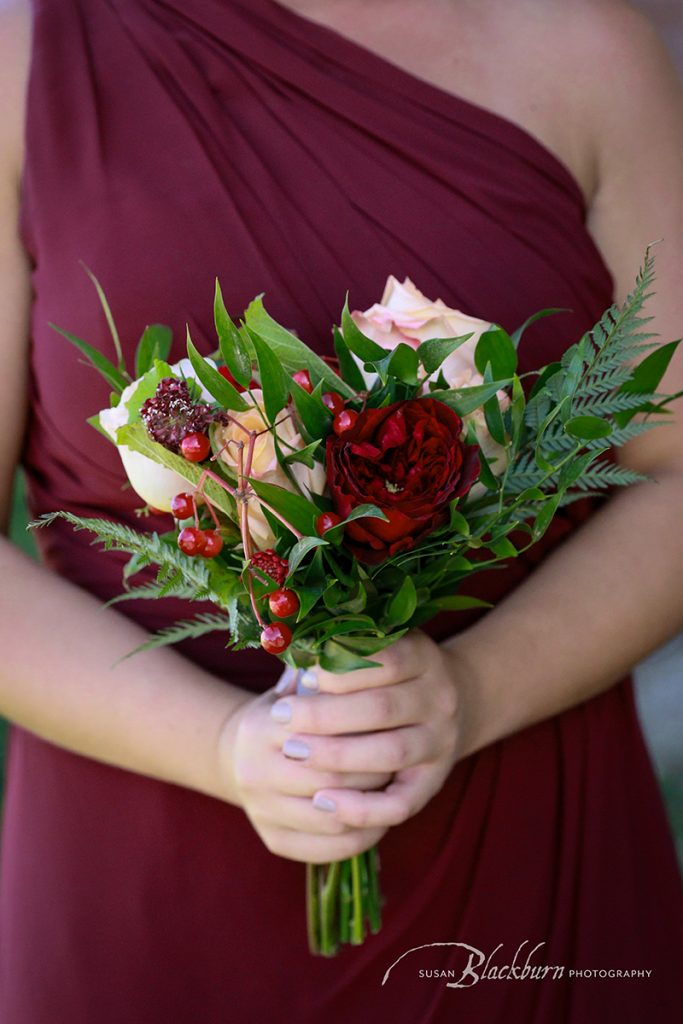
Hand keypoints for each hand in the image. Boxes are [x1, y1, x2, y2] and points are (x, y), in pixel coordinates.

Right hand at [217, 672, 390, 862]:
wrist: (235, 752)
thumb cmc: (283, 710)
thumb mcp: (295, 683)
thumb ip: (322, 673)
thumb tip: (359, 653)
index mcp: (261, 727)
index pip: (325, 734)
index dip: (364, 731)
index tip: (395, 723)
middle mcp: (254, 772)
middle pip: (330, 779)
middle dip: (373, 771)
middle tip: (406, 759)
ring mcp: (260, 810)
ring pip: (332, 819)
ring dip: (370, 806)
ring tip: (397, 787)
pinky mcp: (272, 839)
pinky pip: (326, 850)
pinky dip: (360, 837)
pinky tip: (380, 818)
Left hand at [270, 631, 462, 833]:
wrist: (446, 705)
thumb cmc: (387, 674)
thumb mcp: (375, 650)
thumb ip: (340, 654)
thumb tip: (295, 666)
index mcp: (423, 657)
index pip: (386, 661)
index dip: (341, 671)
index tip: (302, 677)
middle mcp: (439, 699)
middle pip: (382, 708)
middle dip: (325, 714)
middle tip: (281, 716)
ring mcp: (440, 742)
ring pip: (391, 753)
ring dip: (338, 755)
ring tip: (293, 751)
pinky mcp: (433, 782)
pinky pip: (400, 804)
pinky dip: (361, 807)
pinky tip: (322, 801)